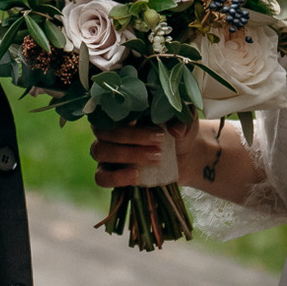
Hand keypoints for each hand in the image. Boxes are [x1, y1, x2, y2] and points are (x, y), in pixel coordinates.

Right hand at [90, 121, 210, 188]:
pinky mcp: (111, 173)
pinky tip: (136, 176)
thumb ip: (181, 118)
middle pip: (104, 131)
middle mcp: (109, 128)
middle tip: (160, 140)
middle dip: (132, 137)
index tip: (142, 118)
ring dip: (127, 154)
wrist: (187, 155)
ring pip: (99, 151)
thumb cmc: (180, 128)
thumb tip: (175, 130)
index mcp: (121, 109)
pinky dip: (116, 177)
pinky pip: (101, 177)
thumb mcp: (185, 118)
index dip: (121, 114)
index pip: (107, 107)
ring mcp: (107, 151)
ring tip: (156, 158)